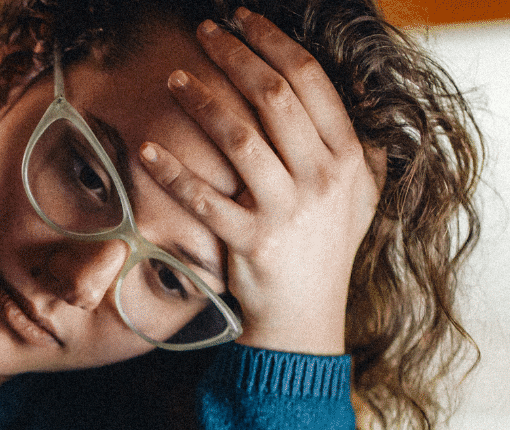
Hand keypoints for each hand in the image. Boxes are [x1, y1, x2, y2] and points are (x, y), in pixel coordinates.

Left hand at [140, 8, 384, 355]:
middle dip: (235, 56)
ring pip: (239, 139)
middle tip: (203, 33)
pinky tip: (148, 150)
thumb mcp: (360, 199)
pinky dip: (173, 173)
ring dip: (202, 102)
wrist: (306, 321)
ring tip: (174, 79)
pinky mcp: (252, 244)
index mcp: (349, 158)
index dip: (273, 41)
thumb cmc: (326, 253)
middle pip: (274, 97)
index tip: (243, 20)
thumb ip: (361, 151)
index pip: (310, 81)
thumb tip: (356, 104)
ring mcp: (288, 212)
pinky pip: (205, 200)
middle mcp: (323, 180)